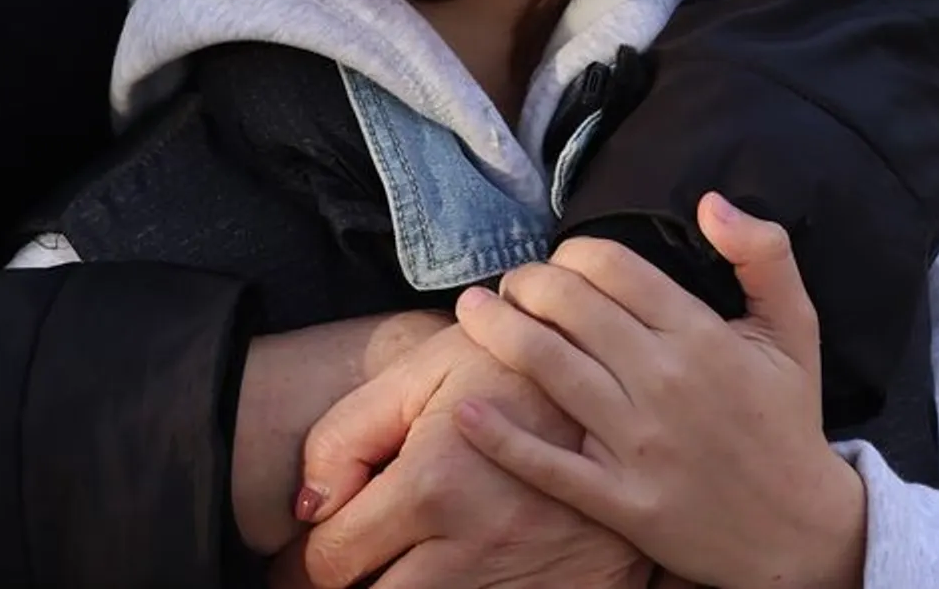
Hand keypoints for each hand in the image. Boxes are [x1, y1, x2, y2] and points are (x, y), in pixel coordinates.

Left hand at [291, 328, 649, 588]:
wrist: (631, 382)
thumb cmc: (520, 371)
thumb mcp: (425, 371)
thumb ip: (347, 432)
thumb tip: (308, 509)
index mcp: (435, 484)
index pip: (330, 561)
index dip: (307, 560)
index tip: (310, 555)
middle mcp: (476, 545)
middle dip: (354, 583)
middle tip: (355, 564)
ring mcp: (522, 581)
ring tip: (411, 561)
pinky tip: (465, 570)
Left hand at [449, 197, 868, 588]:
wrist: (798, 528)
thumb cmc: (789, 420)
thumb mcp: (797, 326)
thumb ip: (764, 253)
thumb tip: (711, 201)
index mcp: (702, 335)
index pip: (614, 268)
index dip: (571, 252)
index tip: (560, 259)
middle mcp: (665, 382)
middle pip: (570, 309)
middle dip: (526, 283)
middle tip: (510, 281)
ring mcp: (639, 445)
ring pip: (549, 370)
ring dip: (497, 331)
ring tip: (473, 311)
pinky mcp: (621, 500)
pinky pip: (548, 464)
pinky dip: (500, 436)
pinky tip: (464, 410)